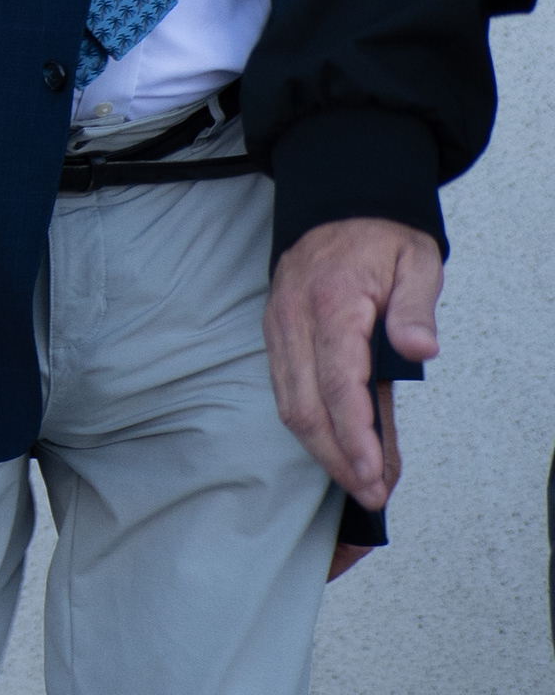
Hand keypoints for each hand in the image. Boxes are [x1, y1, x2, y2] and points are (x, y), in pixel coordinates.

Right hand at [265, 215, 439, 509]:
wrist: (337, 202)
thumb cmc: (379, 236)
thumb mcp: (417, 263)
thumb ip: (416, 309)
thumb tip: (419, 349)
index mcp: (334, 304)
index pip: (340, 386)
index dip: (356, 438)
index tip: (373, 476)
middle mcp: (296, 319)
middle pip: (305, 407)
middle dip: (336, 458)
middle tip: (368, 493)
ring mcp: (280, 327)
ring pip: (288, 403)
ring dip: (319, 449)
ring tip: (355, 480)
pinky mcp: (276, 333)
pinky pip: (284, 388)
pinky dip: (306, 424)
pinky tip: (334, 445)